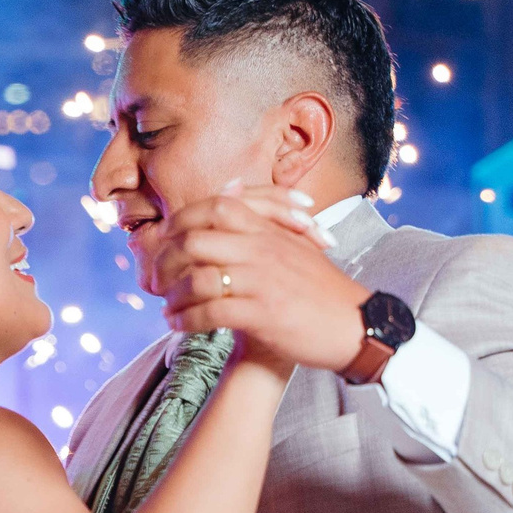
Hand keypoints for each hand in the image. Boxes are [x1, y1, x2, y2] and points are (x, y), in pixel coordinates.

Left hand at [154, 185, 369, 372]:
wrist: (356, 326)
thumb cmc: (321, 289)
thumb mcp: (294, 243)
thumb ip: (261, 218)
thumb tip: (229, 186)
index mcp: (269, 230)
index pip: (215, 207)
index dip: (180, 222)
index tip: (164, 241)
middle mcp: (263, 249)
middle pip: (194, 241)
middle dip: (165, 262)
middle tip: (156, 280)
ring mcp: (262, 281)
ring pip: (198, 279)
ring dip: (173, 297)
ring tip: (167, 308)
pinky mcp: (264, 314)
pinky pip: (211, 313)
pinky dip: (187, 321)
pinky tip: (179, 327)